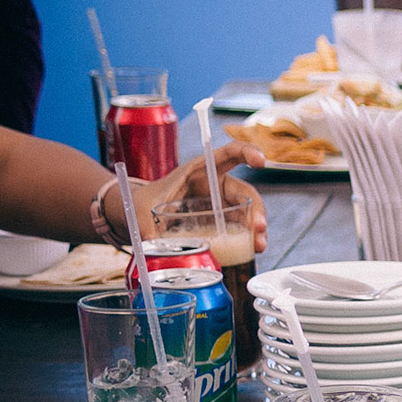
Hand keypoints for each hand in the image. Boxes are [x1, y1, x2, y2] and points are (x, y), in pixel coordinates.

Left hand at [127, 141, 270, 251]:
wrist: (141, 217)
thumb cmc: (144, 204)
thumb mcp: (141, 209)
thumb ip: (145, 225)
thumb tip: (151, 244)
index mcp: (199, 170)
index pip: (228, 154)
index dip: (247, 152)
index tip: (260, 161)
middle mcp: (214, 185)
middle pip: (244, 191)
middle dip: (256, 209)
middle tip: (258, 226)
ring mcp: (220, 205)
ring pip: (246, 213)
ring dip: (257, 228)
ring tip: (259, 244)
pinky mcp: (220, 222)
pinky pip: (240, 228)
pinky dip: (249, 239)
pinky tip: (253, 249)